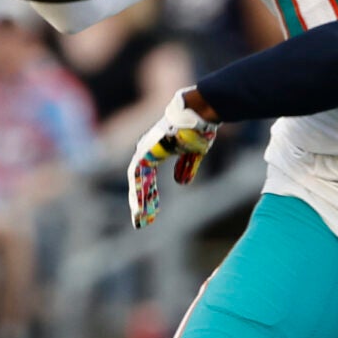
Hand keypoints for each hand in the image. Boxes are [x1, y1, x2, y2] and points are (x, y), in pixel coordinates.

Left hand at [126, 90, 219, 228]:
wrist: (199, 114)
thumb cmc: (198, 129)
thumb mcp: (194, 153)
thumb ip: (186, 166)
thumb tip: (182, 183)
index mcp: (156, 152)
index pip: (148, 178)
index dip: (150, 195)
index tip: (152, 212)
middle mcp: (148, 152)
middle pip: (141, 182)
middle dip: (142, 202)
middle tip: (142, 223)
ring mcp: (145, 151)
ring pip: (137, 183)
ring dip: (138, 202)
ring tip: (140, 221)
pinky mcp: (146, 152)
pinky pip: (139, 177)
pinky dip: (139, 194)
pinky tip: (140, 208)